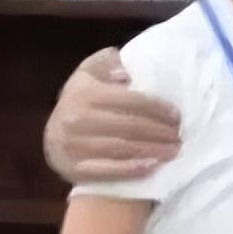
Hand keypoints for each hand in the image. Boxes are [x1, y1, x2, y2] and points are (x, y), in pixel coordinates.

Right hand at [43, 47, 180, 182]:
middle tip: (180, 135)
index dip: (157, 108)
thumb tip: (124, 70)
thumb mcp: (89, 73)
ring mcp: (73, 146)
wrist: (52, 135)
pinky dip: (131, 169)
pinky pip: (107, 171)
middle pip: (130, 126)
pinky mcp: (72, 169)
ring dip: (153, 150)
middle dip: (160, 131)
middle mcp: (76, 119)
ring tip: (174, 150)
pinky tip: (153, 166)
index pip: (131, 101)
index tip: (177, 115)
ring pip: (122, 148)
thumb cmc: (80, 100)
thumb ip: (106, 63)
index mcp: (84, 94)